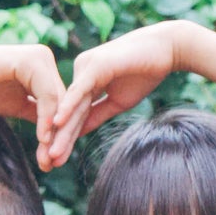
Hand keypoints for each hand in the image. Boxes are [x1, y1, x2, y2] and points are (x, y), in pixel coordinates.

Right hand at [0, 44, 64, 166]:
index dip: (60, 134)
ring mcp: (40, 58)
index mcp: (44, 68)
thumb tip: (55, 137)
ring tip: (50, 158)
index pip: (61, 104)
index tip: (54, 162)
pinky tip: (43, 139)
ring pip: (58, 102)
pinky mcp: (31, 61)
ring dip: (55, 133)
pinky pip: (46, 96)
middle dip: (60, 137)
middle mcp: (45, 58)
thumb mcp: (17, 105)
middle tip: (55, 165)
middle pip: (63, 104)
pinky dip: (46, 119)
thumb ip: (37, 114)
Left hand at [46, 23, 183, 167]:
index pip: (74, 115)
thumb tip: (80, 131)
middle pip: (68, 112)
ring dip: (62, 130)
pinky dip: (69, 106)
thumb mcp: (118, 102)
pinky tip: (58, 122)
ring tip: (52, 154)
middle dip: (59, 139)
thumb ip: (97, 114)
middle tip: (48, 164)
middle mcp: (81, 72)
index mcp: (85, 80)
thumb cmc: (145, 73)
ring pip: (71, 104)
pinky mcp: (95, 64)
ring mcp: (86, 67)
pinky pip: (80, 89)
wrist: (167, 49)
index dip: (66, 139)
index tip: (57, 162)